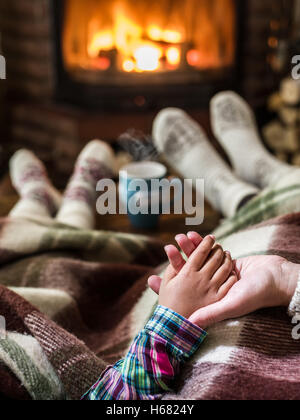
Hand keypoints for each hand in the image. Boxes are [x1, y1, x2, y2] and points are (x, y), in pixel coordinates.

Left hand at [148, 232, 299, 328]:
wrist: (279, 277)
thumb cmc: (257, 294)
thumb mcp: (233, 304)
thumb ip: (212, 313)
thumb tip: (190, 324)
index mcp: (210, 300)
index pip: (185, 294)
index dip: (171, 287)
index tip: (156, 277)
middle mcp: (213, 288)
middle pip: (190, 275)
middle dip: (178, 261)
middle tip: (168, 247)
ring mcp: (220, 274)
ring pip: (199, 261)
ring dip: (189, 249)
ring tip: (179, 237)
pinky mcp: (227, 262)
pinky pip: (211, 253)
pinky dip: (203, 245)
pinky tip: (194, 236)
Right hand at [149, 235, 236, 319]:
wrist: (176, 327)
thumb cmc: (169, 304)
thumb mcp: (166, 285)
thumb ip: (171, 267)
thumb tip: (170, 250)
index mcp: (187, 274)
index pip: (200, 252)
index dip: (206, 242)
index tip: (210, 237)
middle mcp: (201, 279)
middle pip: (214, 257)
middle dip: (217, 248)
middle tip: (218, 244)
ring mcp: (211, 289)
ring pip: (223, 267)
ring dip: (225, 258)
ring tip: (225, 253)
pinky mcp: (219, 299)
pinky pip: (229, 282)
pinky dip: (230, 273)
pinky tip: (231, 269)